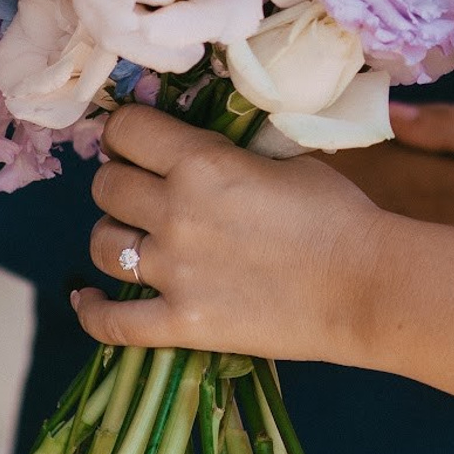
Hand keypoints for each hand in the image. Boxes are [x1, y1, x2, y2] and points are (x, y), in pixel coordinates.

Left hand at [73, 106, 384, 360]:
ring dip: (114, 237)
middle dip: (120, 181)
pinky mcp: (181, 323)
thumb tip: (201, 149)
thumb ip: (232, 154)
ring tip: (134, 238)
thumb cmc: (339, 213)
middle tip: (142, 189)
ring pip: (102, 246)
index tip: (137, 141)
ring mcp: (173, 272)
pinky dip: (91, 309)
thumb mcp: (286, 160)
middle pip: (106, 186)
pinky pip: (109, 322)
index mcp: (202, 162)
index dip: (127, 132)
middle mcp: (174, 213)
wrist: (366, 284)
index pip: (126, 130)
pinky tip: (87, 297)